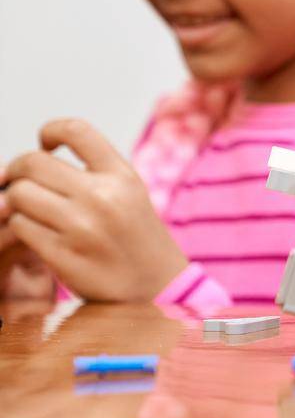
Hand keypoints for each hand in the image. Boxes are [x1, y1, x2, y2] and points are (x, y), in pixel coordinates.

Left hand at [3, 118, 187, 301]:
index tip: (45, 145)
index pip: (76, 130)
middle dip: (18, 170)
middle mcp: (102, 196)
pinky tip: (37, 232)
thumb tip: (32, 160)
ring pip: (18, 195)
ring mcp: (81, 227)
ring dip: (16, 201)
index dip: (50, 130)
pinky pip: (19, 225)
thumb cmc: (134, 235)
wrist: (154, 286)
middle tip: (22, 180)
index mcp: (121, 175)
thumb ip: (92, 171)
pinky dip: (20, 226)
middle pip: (31, 163)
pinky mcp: (62, 255)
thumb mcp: (128, 192)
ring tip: (31, 210)